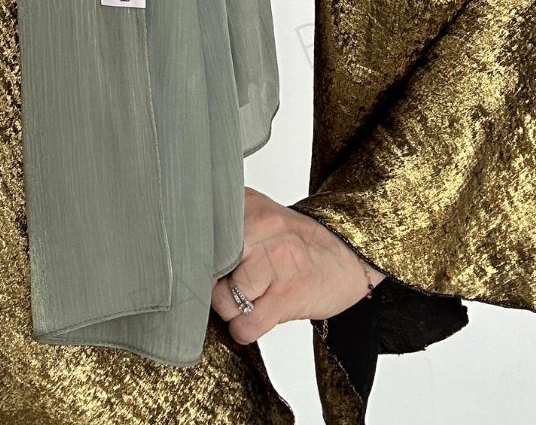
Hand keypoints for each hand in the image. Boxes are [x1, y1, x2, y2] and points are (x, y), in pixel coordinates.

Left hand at [210, 188, 386, 344]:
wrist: (347, 255)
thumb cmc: (297, 242)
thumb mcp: (260, 213)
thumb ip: (226, 221)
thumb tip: (188, 246)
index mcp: (249, 205)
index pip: (200, 230)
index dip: (193, 255)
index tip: (197, 264)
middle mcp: (261, 228)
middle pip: (207, 267)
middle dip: (209, 284)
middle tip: (223, 284)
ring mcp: (274, 262)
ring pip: (223, 300)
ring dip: (229, 310)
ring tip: (243, 301)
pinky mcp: (287, 296)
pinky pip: (246, 325)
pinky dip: (243, 329)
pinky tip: (254, 317)